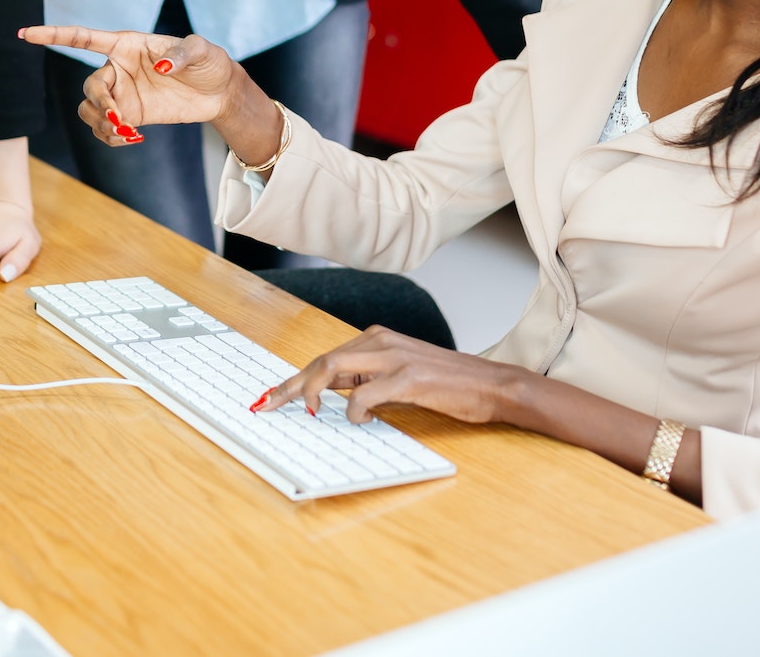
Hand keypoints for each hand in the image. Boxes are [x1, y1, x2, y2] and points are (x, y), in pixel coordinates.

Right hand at [18, 25, 240, 143]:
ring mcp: (121, 94)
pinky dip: (113, 139)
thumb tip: (161, 65)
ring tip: (127, 133)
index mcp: (126, 44)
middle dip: (100, 104)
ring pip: (90, 111)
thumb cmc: (209, 62)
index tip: (25, 34)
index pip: (83, 38)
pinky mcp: (130, 116)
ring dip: (102, 125)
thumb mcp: (201, 51)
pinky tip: (134, 139)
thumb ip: (181, 54)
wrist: (219, 92)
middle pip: (90, 87)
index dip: (53, 35)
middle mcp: (118, 69)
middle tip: (120, 119)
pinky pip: (105, 130)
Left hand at [255, 327, 524, 424]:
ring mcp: (394, 357)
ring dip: (312, 392)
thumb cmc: (448, 384)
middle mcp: (382, 341)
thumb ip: (369, 378)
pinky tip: (362, 420)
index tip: (271, 396)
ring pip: (334, 368)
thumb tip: (335, 396)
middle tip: (268, 406)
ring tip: (307, 413)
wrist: (491, 384)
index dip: (295, 378)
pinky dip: (354, 410)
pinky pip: (364, 394)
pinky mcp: (409, 378)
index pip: (325, 357)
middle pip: (321, 360)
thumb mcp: (401, 374)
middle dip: (290, 385)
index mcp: (378, 339)